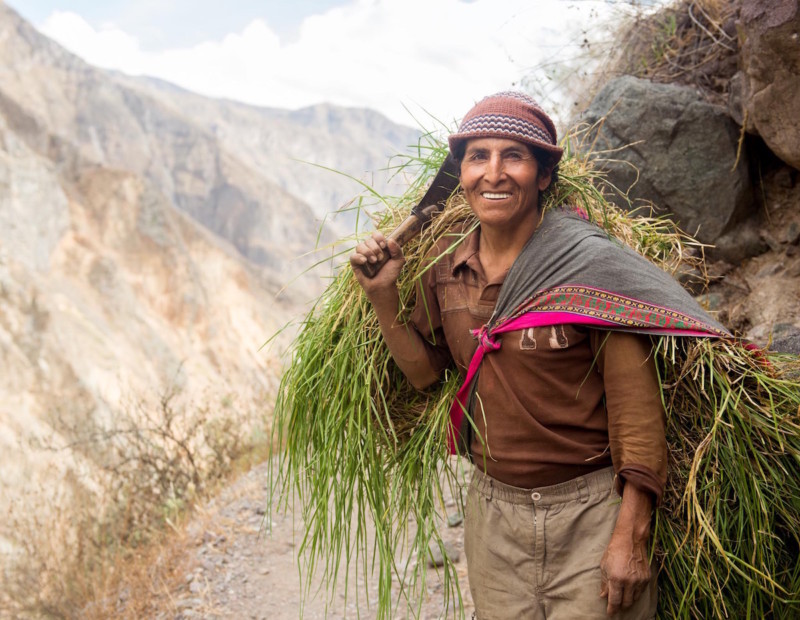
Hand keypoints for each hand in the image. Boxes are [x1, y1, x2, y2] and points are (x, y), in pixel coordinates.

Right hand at [349, 232, 404, 297]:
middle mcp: (369, 249)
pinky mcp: (355, 264)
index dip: (378, 237)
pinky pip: (353, 256)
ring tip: (374, 261)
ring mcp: (361, 256)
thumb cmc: (390, 274)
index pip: (375, 234)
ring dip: (367, 252)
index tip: (383, 246)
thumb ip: (397, 250)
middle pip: (368, 240)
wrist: (383, 287)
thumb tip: (390, 240)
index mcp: (379, 246)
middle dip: (375, 248)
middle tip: (380, 258)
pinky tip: (364, 261)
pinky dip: (358, 257)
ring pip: (359, 246)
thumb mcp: (398, 261)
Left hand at [600, 482, 652, 615]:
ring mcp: (639, 580)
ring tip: (623, 601)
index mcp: (616, 578)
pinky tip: (631, 592)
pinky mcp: (647, 578)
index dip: (612, 609)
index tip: (610, 613)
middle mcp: (629, 581)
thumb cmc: (614, 551)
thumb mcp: (604, 566)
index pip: (614, 601)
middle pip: (626, 603)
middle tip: (616, 608)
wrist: (630, 540)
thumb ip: (604, 583)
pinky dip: (635, 594)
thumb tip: (603, 596)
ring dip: (628, 601)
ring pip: (634, 599)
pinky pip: (641, 592)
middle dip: (620, 607)